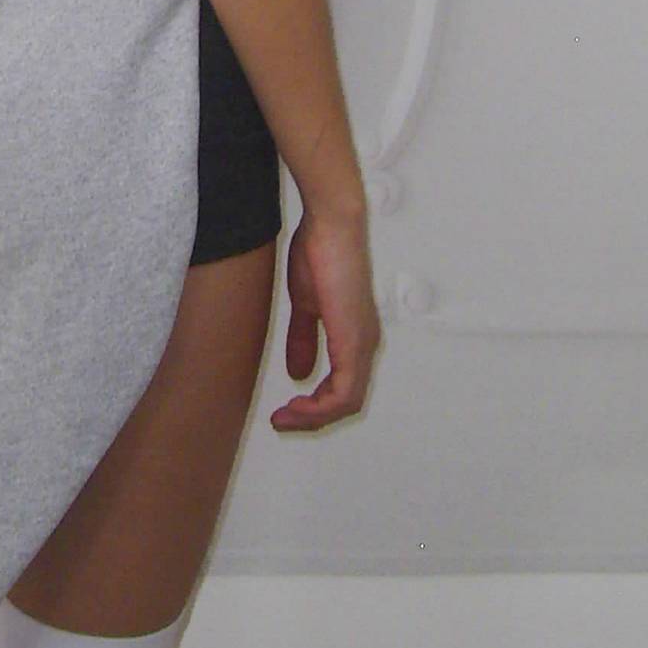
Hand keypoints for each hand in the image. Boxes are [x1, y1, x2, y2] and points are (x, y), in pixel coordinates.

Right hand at [269, 204, 381, 431]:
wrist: (331, 225)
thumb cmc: (320, 252)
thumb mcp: (305, 304)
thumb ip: (303, 338)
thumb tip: (298, 373)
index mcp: (355, 336)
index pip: (342, 387)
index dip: (315, 406)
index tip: (285, 410)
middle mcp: (365, 344)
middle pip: (346, 402)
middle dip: (312, 418)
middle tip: (281, 422)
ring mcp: (362, 344)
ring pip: (346, 402)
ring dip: (313, 416)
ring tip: (284, 418)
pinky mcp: (354, 341)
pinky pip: (344, 391)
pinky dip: (320, 406)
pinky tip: (297, 405)